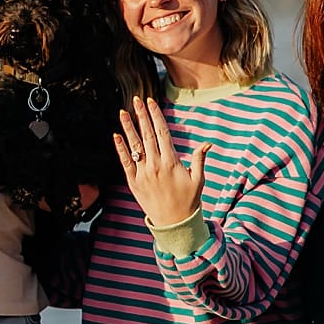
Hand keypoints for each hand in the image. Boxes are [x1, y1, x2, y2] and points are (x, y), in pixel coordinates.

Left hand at [114, 97, 206, 231]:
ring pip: (134, 146)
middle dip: (141, 115)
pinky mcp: (133, 182)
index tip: (151, 102)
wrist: (174, 223)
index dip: (156, 116)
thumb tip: (207, 143)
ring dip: (128, 128)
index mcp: (171, 162)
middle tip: (136, 100)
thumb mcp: (198, 179)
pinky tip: (116, 136)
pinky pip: (125, 162)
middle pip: (147, 135)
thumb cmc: (189, 201)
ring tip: (122, 112)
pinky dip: (120, 149)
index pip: (162, 133)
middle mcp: (155, 165)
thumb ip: (199, 159)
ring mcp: (143, 173)